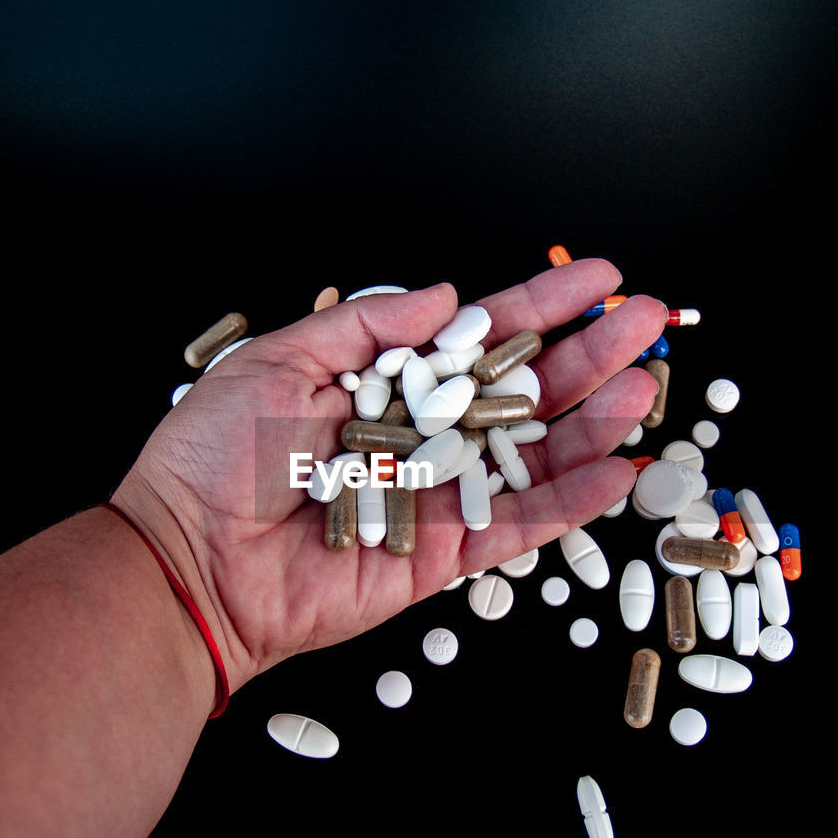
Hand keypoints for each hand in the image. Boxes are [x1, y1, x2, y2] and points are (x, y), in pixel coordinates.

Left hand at [111, 259, 667, 685]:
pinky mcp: (442, 554)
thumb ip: (370, 325)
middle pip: (522, 393)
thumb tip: (448, 296)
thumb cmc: (218, 456)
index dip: (541, 308)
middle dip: (588, 356)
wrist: (190, 557)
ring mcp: (437, 496)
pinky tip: (619, 469)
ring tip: (644, 384)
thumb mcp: (283, 358)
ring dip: (594, 422)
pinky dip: (570, 500)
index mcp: (386, 385)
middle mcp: (420, 437)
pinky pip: (518, 525)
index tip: (598, 279)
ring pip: (534, 456)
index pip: (479, 339)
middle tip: (648, 321)